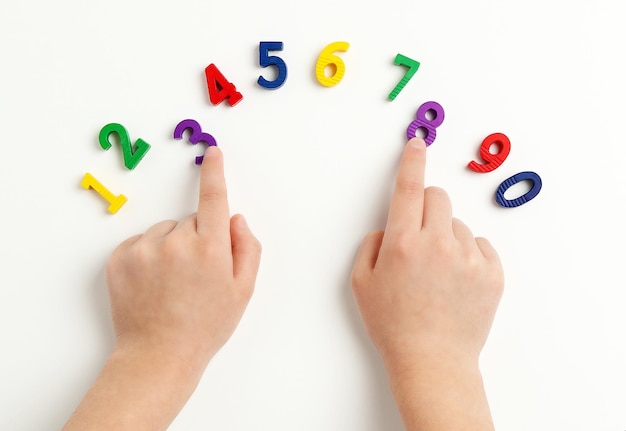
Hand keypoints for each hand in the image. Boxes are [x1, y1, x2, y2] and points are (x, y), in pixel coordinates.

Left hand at [63, 146, 260, 429]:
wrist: (158, 355)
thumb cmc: (205, 325)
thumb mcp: (242, 291)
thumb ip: (246, 248)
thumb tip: (236, 219)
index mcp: (210, 248)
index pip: (214, 198)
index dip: (215, 173)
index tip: (212, 154)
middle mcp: (176, 242)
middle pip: (191, 220)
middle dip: (198, 237)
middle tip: (197, 274)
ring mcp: (144, 249)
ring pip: (164, 231)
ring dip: (170, 247)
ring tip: (172, 282)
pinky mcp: (120, 258)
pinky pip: (140, 243)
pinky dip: (147, 256)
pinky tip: (153, 283)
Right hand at [351, 138, 503, 429]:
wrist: (432, 361)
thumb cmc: (394, 325)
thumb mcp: (361, 284)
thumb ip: (370, 245)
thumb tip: (388, 228)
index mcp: (402, 243)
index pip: (408, 187)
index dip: (411, 161)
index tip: (417, 143)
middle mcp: (437, 244)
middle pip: (438, 197)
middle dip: (427, 206)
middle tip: (420, 233)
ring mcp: (468, 258)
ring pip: (458, 224)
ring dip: (446, 237)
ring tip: (437, 273)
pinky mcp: (492, 272)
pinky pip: (480, 245)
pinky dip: (467, 255)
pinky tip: (456, 280)